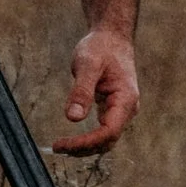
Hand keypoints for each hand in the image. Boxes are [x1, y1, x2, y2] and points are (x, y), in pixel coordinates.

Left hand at [52, 27, 138, 155]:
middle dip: (84, 148)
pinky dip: (88, 139)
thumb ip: (82, 91)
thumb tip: (73, 118)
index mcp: (126, 99)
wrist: (112, 37)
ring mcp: (122, 111)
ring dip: (86, 147)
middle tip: (57, 147)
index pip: (108, 132)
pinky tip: (72, 141)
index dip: (86, 142)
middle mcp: (128, 109)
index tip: (63, 144)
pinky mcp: (114, 110)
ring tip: (61, 147)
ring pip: (106, 140)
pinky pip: (103, 131)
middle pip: (108, 141)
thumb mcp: (88, 64)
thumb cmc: (101, 48)